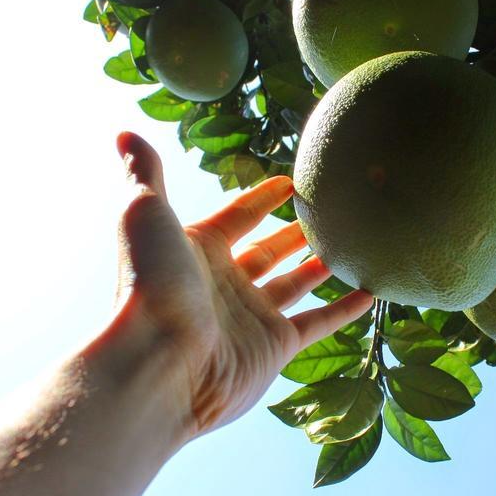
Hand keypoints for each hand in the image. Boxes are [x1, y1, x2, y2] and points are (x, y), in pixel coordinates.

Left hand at [110, 132, 373, 440]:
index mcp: (198, 249)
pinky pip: (317, 323)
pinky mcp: (275, 347)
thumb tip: (125, 133)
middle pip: (267, 250)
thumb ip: (144, 172)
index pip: (238, 216)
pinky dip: (343, 310)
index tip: (291, 181)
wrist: (159, 362)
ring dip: (319, 265)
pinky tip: (370, 294)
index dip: (263, 198)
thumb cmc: (150, 284)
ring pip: (293, 284)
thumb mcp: (145, 213)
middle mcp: (224, 282)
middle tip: (328, 213)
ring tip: (348, 245)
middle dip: (295, 231)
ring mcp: (251, 315)